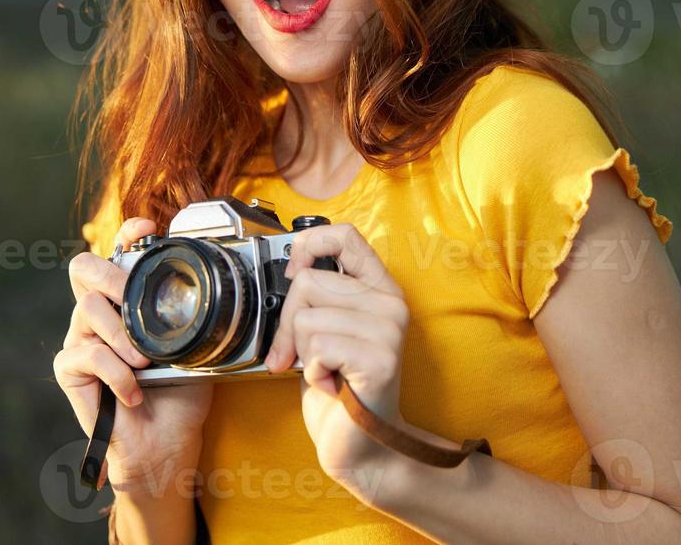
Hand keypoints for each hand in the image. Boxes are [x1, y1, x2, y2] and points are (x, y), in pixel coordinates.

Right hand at [54, 217, 213, 493]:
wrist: (165, 440)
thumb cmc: (181, 391)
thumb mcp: (197, 344)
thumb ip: (192, 314)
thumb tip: (214, 286)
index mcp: (128, 299)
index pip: (119, 252)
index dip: (128, 234)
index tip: (149, 228)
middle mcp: (101, 312)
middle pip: (84, 267)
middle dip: (112, 276)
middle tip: (134, 299)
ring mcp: (82, 337)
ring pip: (87, 308)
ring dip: (122, 335)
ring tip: (145, 361)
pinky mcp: (70, 368)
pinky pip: (88, 355)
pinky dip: (117, 374)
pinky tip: (134, 391)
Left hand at [264, 223, 409, 497]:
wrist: (361, 445)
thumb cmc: (339, 388)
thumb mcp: (327, 330)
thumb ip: (318, 297)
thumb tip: (290, 271)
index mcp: (379, 287)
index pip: (344, 235)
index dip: (307, 247)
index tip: (294, 274)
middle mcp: (390, 302)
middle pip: (308, 283)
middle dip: (291, 325)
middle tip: (305, 355)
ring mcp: (389, 329)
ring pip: (307, 318)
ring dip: (303, 353)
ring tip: (326, 371)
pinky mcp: (380, 358)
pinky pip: (318, 347)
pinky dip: (312, 372)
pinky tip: (332, 384)